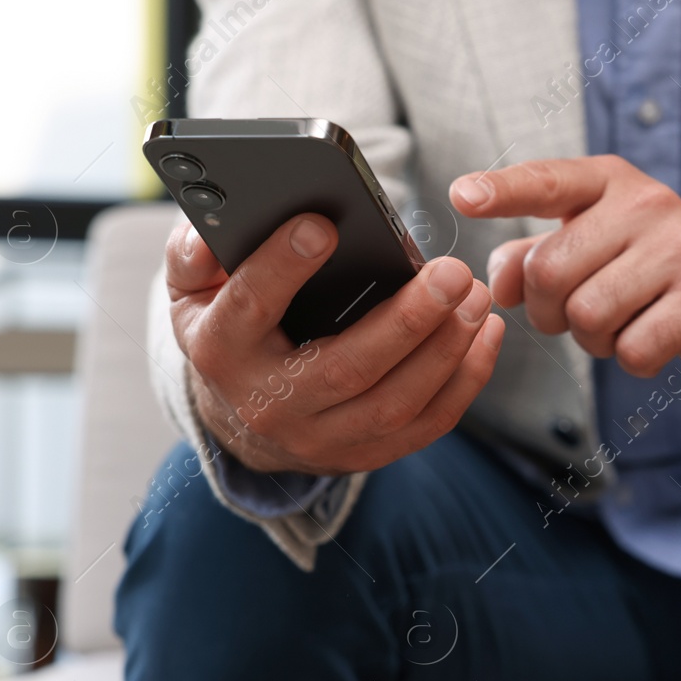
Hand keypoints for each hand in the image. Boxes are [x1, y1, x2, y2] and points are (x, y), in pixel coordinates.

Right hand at [166, 213, 502, 474]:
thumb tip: (214, 228)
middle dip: (406, 320)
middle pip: (346, 368)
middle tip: (452, 272)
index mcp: (222, 352)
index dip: (282, 268)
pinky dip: (465, 380)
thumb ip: (196, 252)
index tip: (323, 226)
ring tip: (476, 297)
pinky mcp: (365, 454)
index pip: (250, 308)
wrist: (244, 420)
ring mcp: (321, 439)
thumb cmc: (231, 331)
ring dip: (446, 350)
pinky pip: (426, 424)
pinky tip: (486, 333)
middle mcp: (271, 405)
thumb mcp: (194, 291)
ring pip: (395, 403)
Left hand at [448, 155, 680, 393]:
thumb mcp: (593, 245)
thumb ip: (532, 257)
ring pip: (588, 316)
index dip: (501, 191)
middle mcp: (647, 203)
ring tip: (618, 324)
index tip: (460, 197)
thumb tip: (497, 284)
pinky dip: (631, 359)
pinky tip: (650, 339)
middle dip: (548, 311)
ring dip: (591, 340)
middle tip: (572, 315)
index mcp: (610, 181)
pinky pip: (633, 349)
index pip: (546, 181)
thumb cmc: (649, 267)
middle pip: (550, 272)